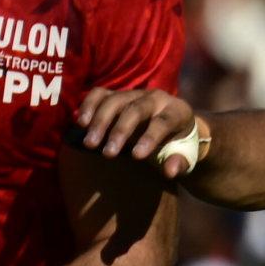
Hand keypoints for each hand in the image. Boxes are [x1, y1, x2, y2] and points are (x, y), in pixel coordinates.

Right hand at [76, 85, 202, 179]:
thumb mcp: (184, 153)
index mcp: (176, 111)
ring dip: (100, 121)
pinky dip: (88, 106)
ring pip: (115, 101)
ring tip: (89, 144)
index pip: (163, 121)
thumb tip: (169, 171)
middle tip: (108, 154)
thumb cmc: (176, 142)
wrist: (170, 123)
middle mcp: (155, 98)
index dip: (150, 137)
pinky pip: (99, 94)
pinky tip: (80, 124)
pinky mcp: (116, 94)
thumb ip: (179, 161)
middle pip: (136, 109)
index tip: (136, 157)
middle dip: (120, 130)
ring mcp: (133, 94)